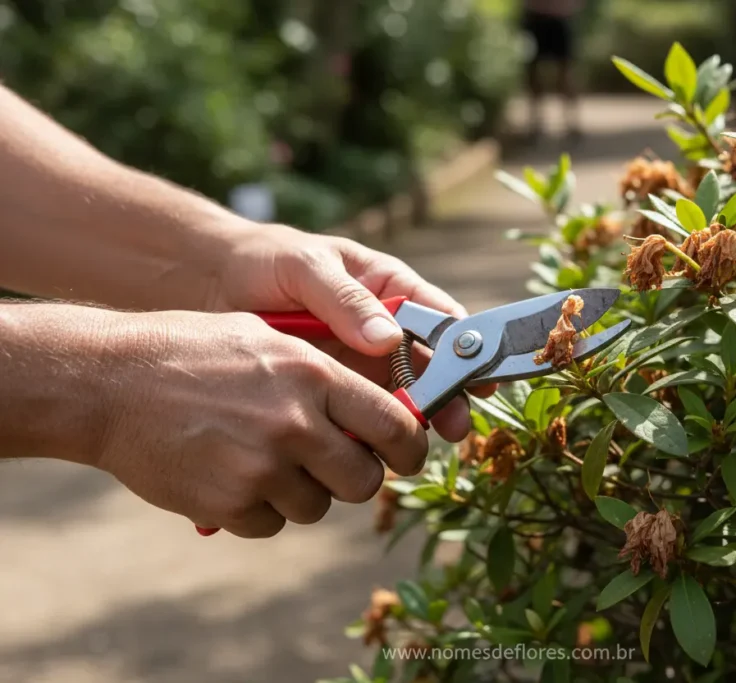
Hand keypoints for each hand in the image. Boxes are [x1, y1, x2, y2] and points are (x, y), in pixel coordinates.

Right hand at [92, 310, 427, 537]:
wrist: (109, 382)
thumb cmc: (193, 352)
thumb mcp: (269, 339)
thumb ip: (328, 376)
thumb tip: (384, 414)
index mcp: (314, 376)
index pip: (396, 427)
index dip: (410, 448)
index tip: (406, 456)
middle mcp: (295, 424)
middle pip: (365, 481)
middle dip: (357, 478)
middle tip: (336, 466)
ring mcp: (260, 469)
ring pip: (317, 507)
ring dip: (303, 493)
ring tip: (266, 459)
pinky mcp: (227, 504)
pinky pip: (271, 524)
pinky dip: (259, 509)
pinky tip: (232, 475)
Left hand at [210, 224, 493, 442]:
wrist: (207, 284)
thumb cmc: (264, 260)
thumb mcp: (305, 267)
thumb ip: (344, 300)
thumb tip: (390, 339)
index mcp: (391, 290)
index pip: (441, 319)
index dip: (466, 349)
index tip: (479, 378)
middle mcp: (385, 330)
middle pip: (431, 368)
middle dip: (446, 398)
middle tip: (454, 427)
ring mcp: (361, 364)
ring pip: (400, 398)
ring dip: (409, 423)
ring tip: (412, 447)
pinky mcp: (333, 392)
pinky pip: (360, 416)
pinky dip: (367, 435)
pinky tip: (367, 452)